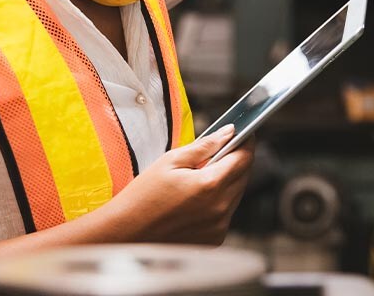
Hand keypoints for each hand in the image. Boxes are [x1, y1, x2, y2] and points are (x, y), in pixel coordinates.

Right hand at [109, 125, 254, 244]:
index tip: (244, 133)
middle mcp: (220, 209)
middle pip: (243, 176)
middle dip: (237, 160)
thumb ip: (204, 146)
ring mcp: (218, 227)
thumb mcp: (171, 160)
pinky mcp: (213, 240)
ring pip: (236, 194)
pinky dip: (219, 201)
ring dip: (227, 181)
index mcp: (211, 186)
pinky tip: (197, 197)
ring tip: (203, 174)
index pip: (244, 158)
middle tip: (220, 150)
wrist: (126, 234)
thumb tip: (228, 133)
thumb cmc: (143, 196)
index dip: (247, 142)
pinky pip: (225, 213)